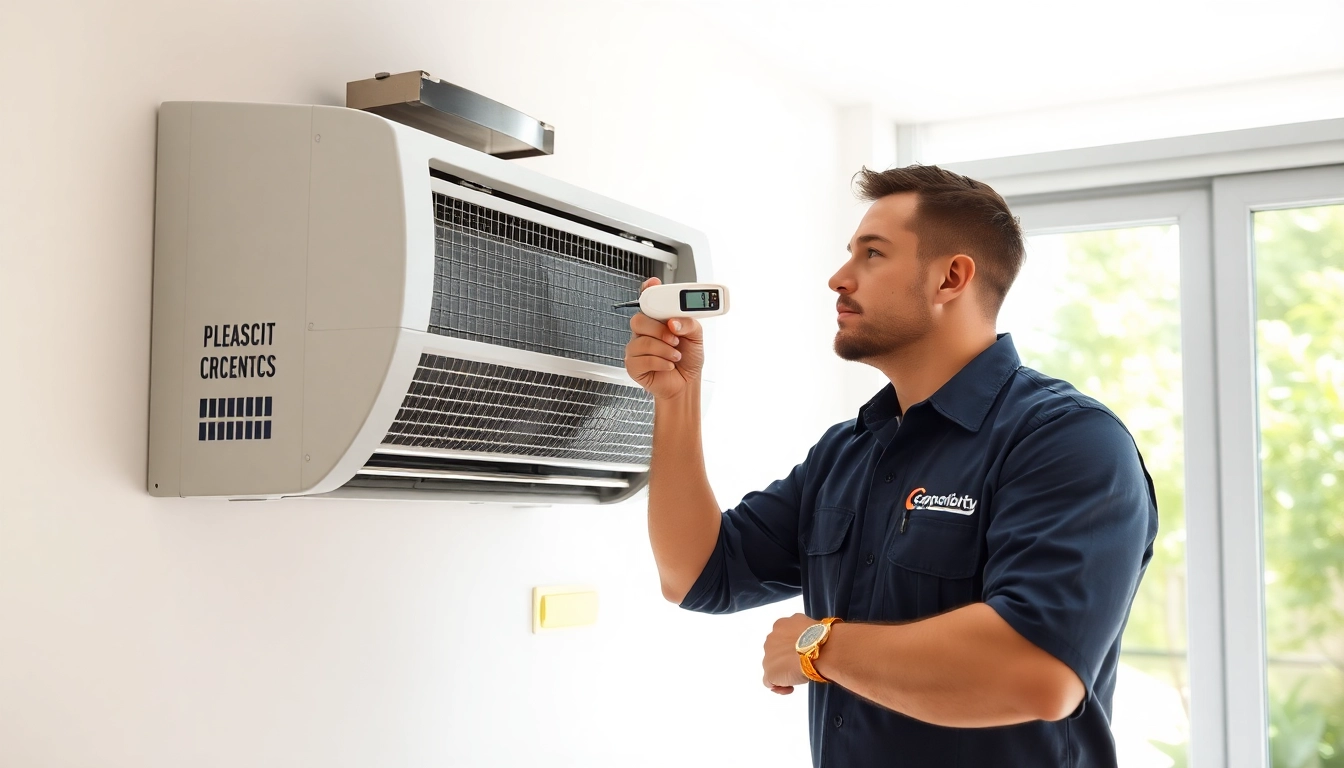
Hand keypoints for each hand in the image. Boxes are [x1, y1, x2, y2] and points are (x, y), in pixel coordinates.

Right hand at [623, 277, 703, 400]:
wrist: (687, 384)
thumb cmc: (688, 358)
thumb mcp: (696, 336)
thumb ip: (688, 323)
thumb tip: (673, 322)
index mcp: (658, 320)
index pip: (648, 300)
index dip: (648, 290)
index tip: (654, 283)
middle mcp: (645, 332)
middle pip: (638, 319)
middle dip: (658, 329)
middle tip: (674, 337)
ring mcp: (637, 348)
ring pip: (641, 341)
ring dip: (664, 349)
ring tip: (675, 355)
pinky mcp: (633, 365)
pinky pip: (642, 359)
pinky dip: (660, 362)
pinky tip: (668, 365)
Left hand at [762, 613, 817, 694]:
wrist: (816, 650)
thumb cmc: (818, 637)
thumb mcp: (810, 626)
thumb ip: (802, 631)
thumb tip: (805, 637)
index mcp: (780, 625)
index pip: (781, 637)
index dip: (791, 646)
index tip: (802, 652)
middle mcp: (770, 639)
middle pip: (776, 652)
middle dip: (787, 658)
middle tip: (801, 663)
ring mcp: (768, 657)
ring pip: (773, 667)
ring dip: (784, 672)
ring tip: (798, 676)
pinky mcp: (770, 673)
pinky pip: (770, 683)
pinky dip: (780, 686)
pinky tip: (791, 687)